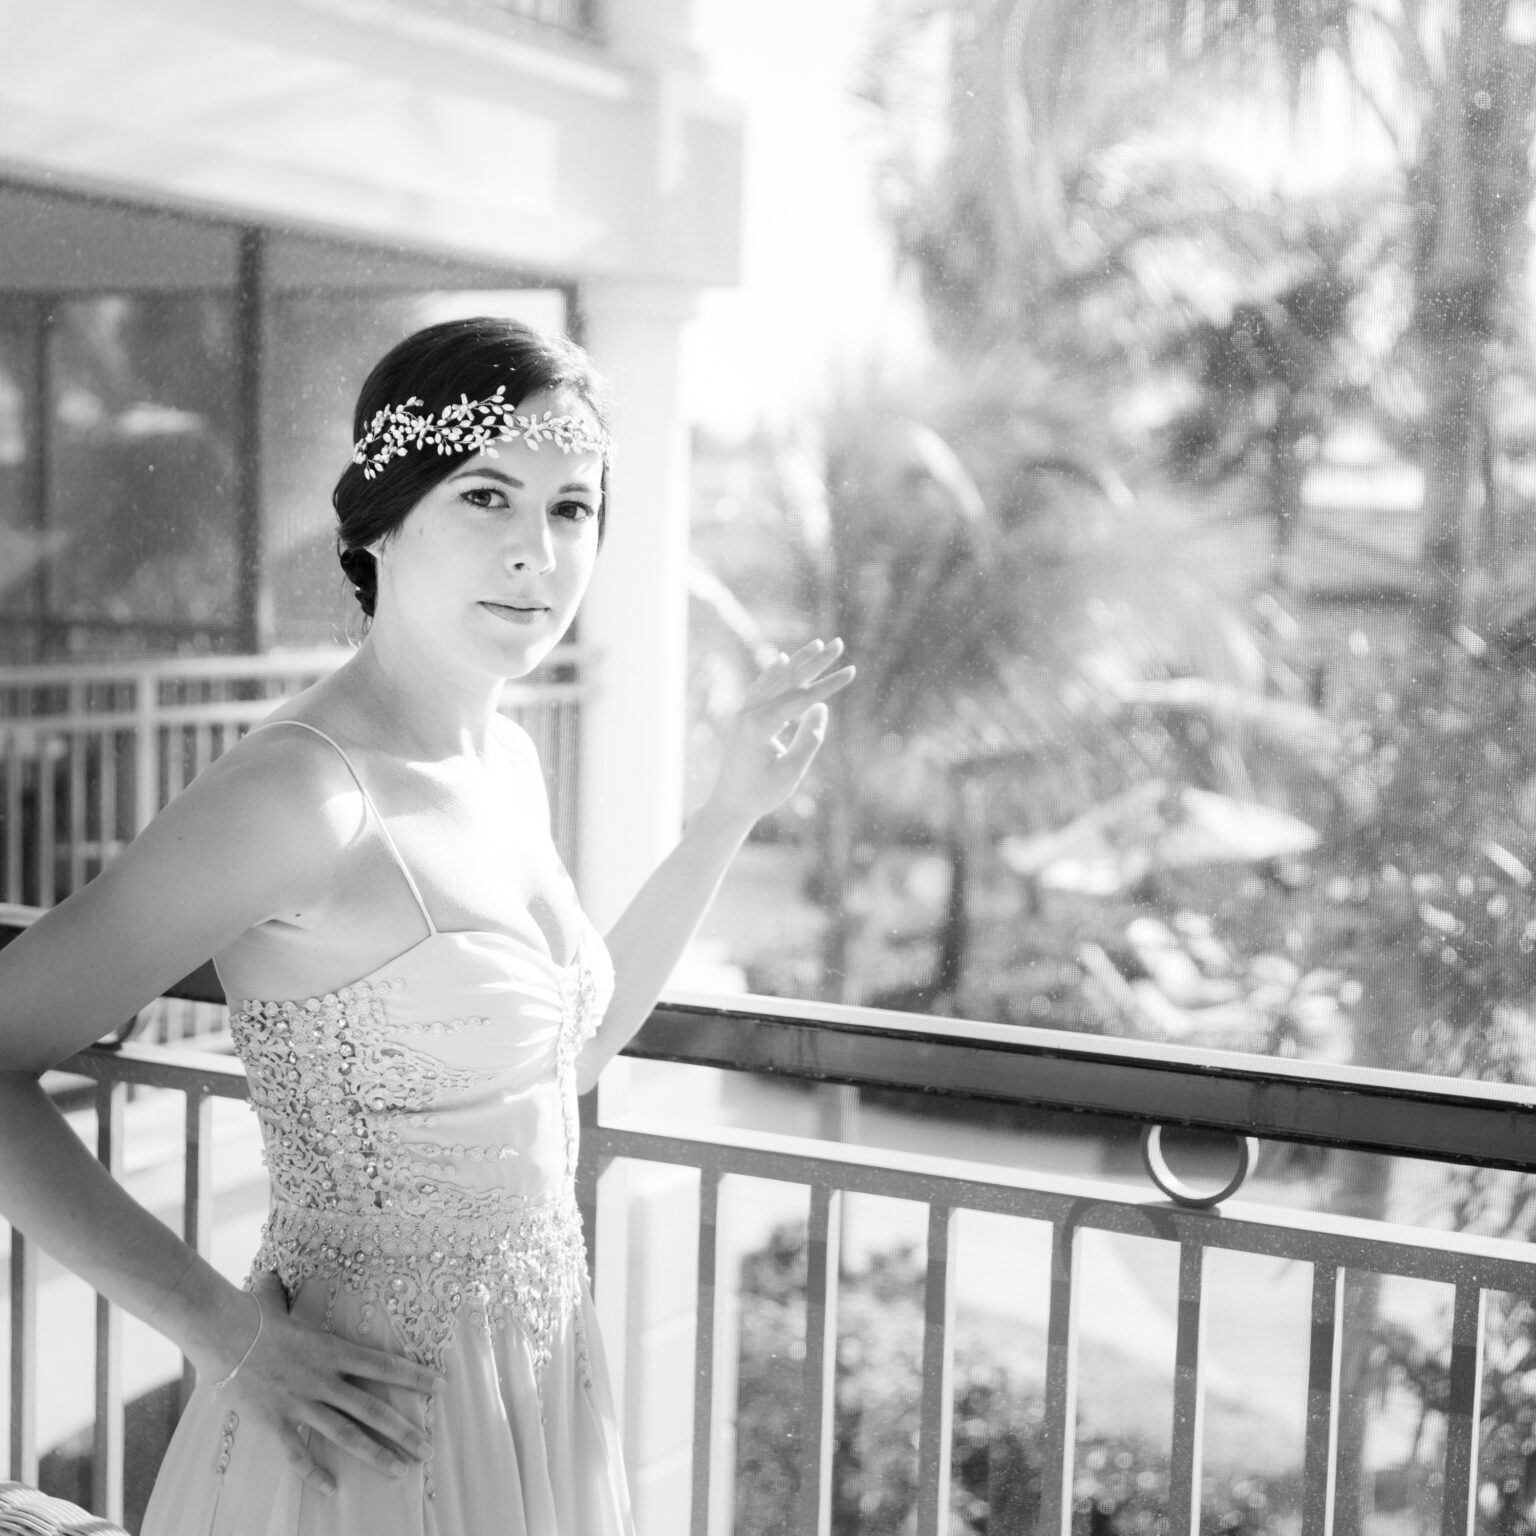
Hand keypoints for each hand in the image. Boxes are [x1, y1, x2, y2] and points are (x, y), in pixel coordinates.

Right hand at [213, 1272, 438, 1495]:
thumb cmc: (251, 1314)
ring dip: (374, 1453)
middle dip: (403, 1429)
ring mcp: (300, 1402)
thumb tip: (273, 1277)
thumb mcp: (278, 1300)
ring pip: (345, 1434)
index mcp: (333, 1349)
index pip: (384, 1364)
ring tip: (399, 1470)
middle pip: (372, 1408)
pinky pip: (297, 1453)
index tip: (440, 1386)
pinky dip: (313, 1473)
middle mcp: (324, 1378)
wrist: (221, 1332)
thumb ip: (284, 1293)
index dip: (414, 1377)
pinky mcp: (274, 1421)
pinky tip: (331, 1488)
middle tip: (427, 1447)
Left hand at [706, 638, 854, 830]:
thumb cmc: (761, 793)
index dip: (828, 684)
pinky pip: (761, 687)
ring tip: (817, 644)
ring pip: (774, 679)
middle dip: (815, 661)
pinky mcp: (743, 718)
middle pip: (788, 680)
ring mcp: (744, 713)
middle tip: (838, 643)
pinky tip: (783, 659)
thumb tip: (821, 708)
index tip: (851, 671)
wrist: (729, 804)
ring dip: (797, 661)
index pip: (801, 698)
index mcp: (760, 726)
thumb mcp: (791, 772)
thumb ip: (809, 739)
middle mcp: (750, 713)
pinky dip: (774, 672)